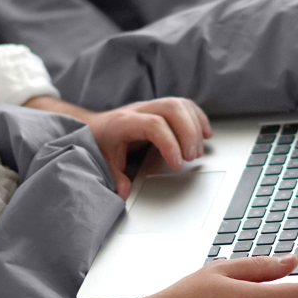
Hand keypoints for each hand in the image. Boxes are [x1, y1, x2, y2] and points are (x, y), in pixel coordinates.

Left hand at [22, 96, 212, 198]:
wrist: (93, 127)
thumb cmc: (100, 143)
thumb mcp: (103, 162)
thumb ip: (115, 178)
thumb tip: (124, 192)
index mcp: (124, 122)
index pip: (153, 124)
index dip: (169, 143)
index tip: (177, 164)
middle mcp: (138, 110)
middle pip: (171, 108)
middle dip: (188, 132)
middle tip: (192, 157)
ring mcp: (150, 106)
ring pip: (179, 104)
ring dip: (195, 126)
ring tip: (198, 150)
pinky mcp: (160, 108)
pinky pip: (184, 105)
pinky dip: (198, 118)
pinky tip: (205, 133)